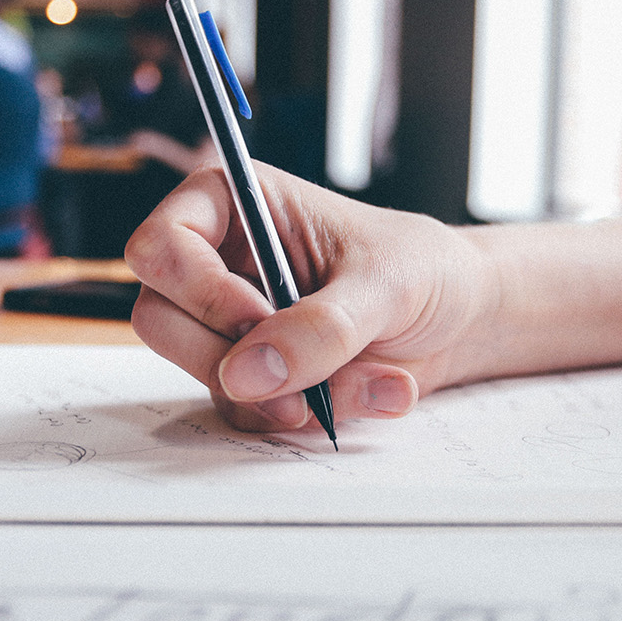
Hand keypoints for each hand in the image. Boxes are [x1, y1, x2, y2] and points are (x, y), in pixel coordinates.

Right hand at [124, 163, 495, 432]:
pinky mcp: (256, 375)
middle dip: (230, 357)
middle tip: (298, 366)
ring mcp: (231, 324)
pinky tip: (366, 391)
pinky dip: (308, 415)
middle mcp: (220, 263)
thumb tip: (249, 374)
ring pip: (203, 374)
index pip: (160, 246)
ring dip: (285, 394)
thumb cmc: (424, 270)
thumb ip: (322, 325)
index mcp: (235, 205)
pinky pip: (247, 411)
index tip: (256, 316)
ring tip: (368, 380)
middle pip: (159, 320)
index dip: (197, 290)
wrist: (462, 321)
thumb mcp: (385, 284)